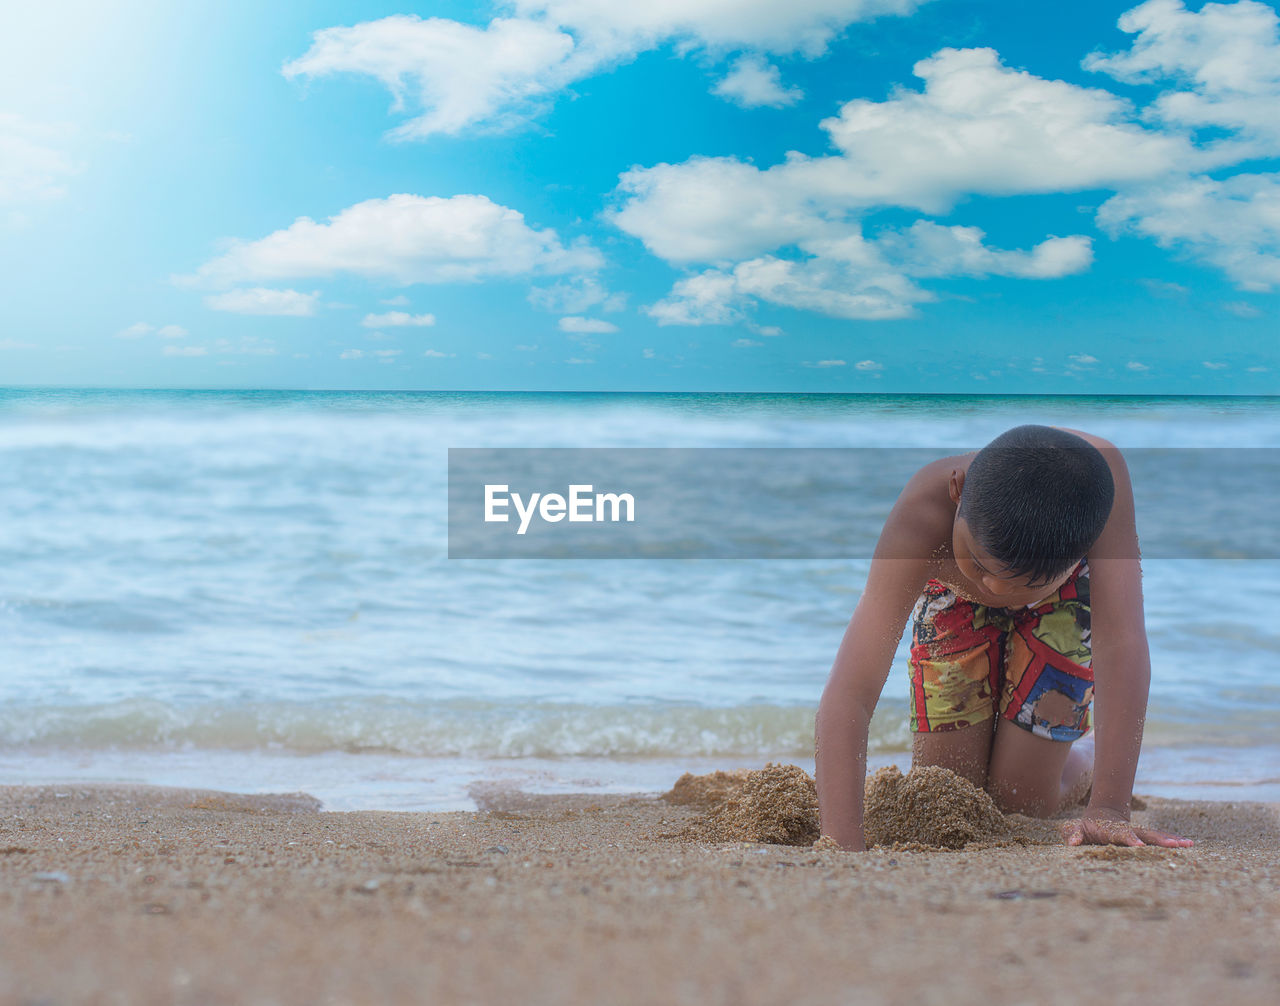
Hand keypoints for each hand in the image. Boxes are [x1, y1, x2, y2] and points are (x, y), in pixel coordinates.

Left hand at [1060, 806, 1192, 847]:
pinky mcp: (1145, 835)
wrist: (1102, 814)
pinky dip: (1173, 839)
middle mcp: (1129, 830)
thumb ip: (1074, 835)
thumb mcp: (1077, 829)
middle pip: (1145, 834)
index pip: (1121, 835)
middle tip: (1173, 845)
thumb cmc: (1087, 827)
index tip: (1138, 844)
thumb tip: (1072, 843)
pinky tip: (1188, 844)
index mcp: (1112, 831)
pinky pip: (1161, 837)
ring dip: (1171, 839)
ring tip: (1188, 844)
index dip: (1129, 839)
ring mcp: (1139, 832)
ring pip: (1156, 835)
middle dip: (1159, 840)